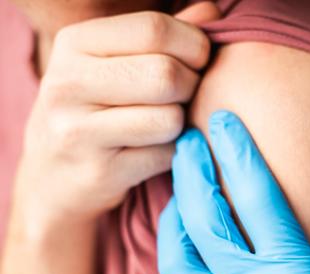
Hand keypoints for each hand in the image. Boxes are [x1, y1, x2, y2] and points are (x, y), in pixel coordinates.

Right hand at [14, 7, 217, 230]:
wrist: (53, 177)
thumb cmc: (98, 110)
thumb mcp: (116, 62)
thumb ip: (164, 35)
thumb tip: (212, 10)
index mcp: (76, 42)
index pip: (155, 29)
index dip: (194, 45)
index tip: (198, 61)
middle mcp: (68, 82)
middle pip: (167, 74)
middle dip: (192, 87)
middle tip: (184, 97)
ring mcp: (78, 130)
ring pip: (170, 119)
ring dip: (182, 125)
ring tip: (165, 124)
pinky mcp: (98, 171)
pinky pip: (165, 156)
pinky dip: (172, 155)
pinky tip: (153, 152)